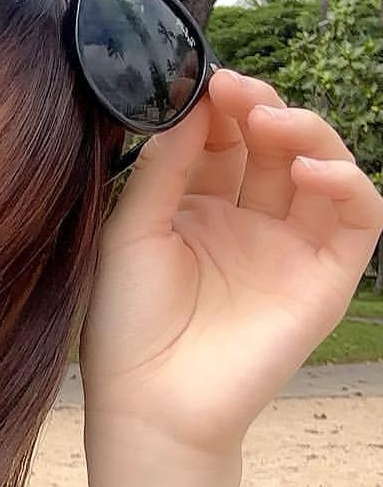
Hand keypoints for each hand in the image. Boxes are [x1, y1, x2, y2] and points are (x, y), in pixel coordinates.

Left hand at [78, 67, 382, 461]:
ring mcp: (290, 247)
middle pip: (272, 144)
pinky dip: (346, 183)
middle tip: (237, 92)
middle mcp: (247, 222)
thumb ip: (164, 166)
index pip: (224, 139)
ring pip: (320, 168)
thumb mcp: (131, 233)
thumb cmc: (128, 327)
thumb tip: (191, 101)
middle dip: (260, 109)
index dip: (220, 107)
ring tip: (270, 122)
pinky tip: (309, 169)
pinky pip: (358, 217)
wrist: (151, 405)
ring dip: (304, 133)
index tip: (206, 81)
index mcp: (196, 209)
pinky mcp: (325, 276)